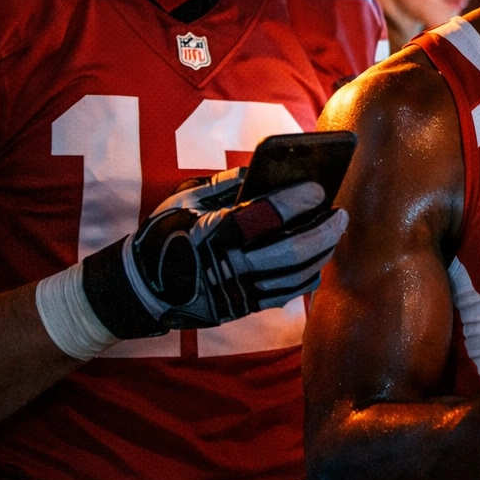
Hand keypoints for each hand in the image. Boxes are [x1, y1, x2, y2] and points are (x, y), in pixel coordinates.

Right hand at [81, 175, 346, 336]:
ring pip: (293, 277)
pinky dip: (307, 277)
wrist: (139, 290)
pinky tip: (317, 260)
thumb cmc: (162, 236)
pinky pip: (285, 295)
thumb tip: (263, 170)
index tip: (318, 188)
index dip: (294, 201)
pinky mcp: (241, 309)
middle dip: (322, 231)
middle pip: (289, 252)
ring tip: (333, 232)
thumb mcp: (184, 201)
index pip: (262, 216)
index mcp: (209, 233)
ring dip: (321, 254)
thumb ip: (224, 184)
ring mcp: (235, 292)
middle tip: (340, 214)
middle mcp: (225, 265)